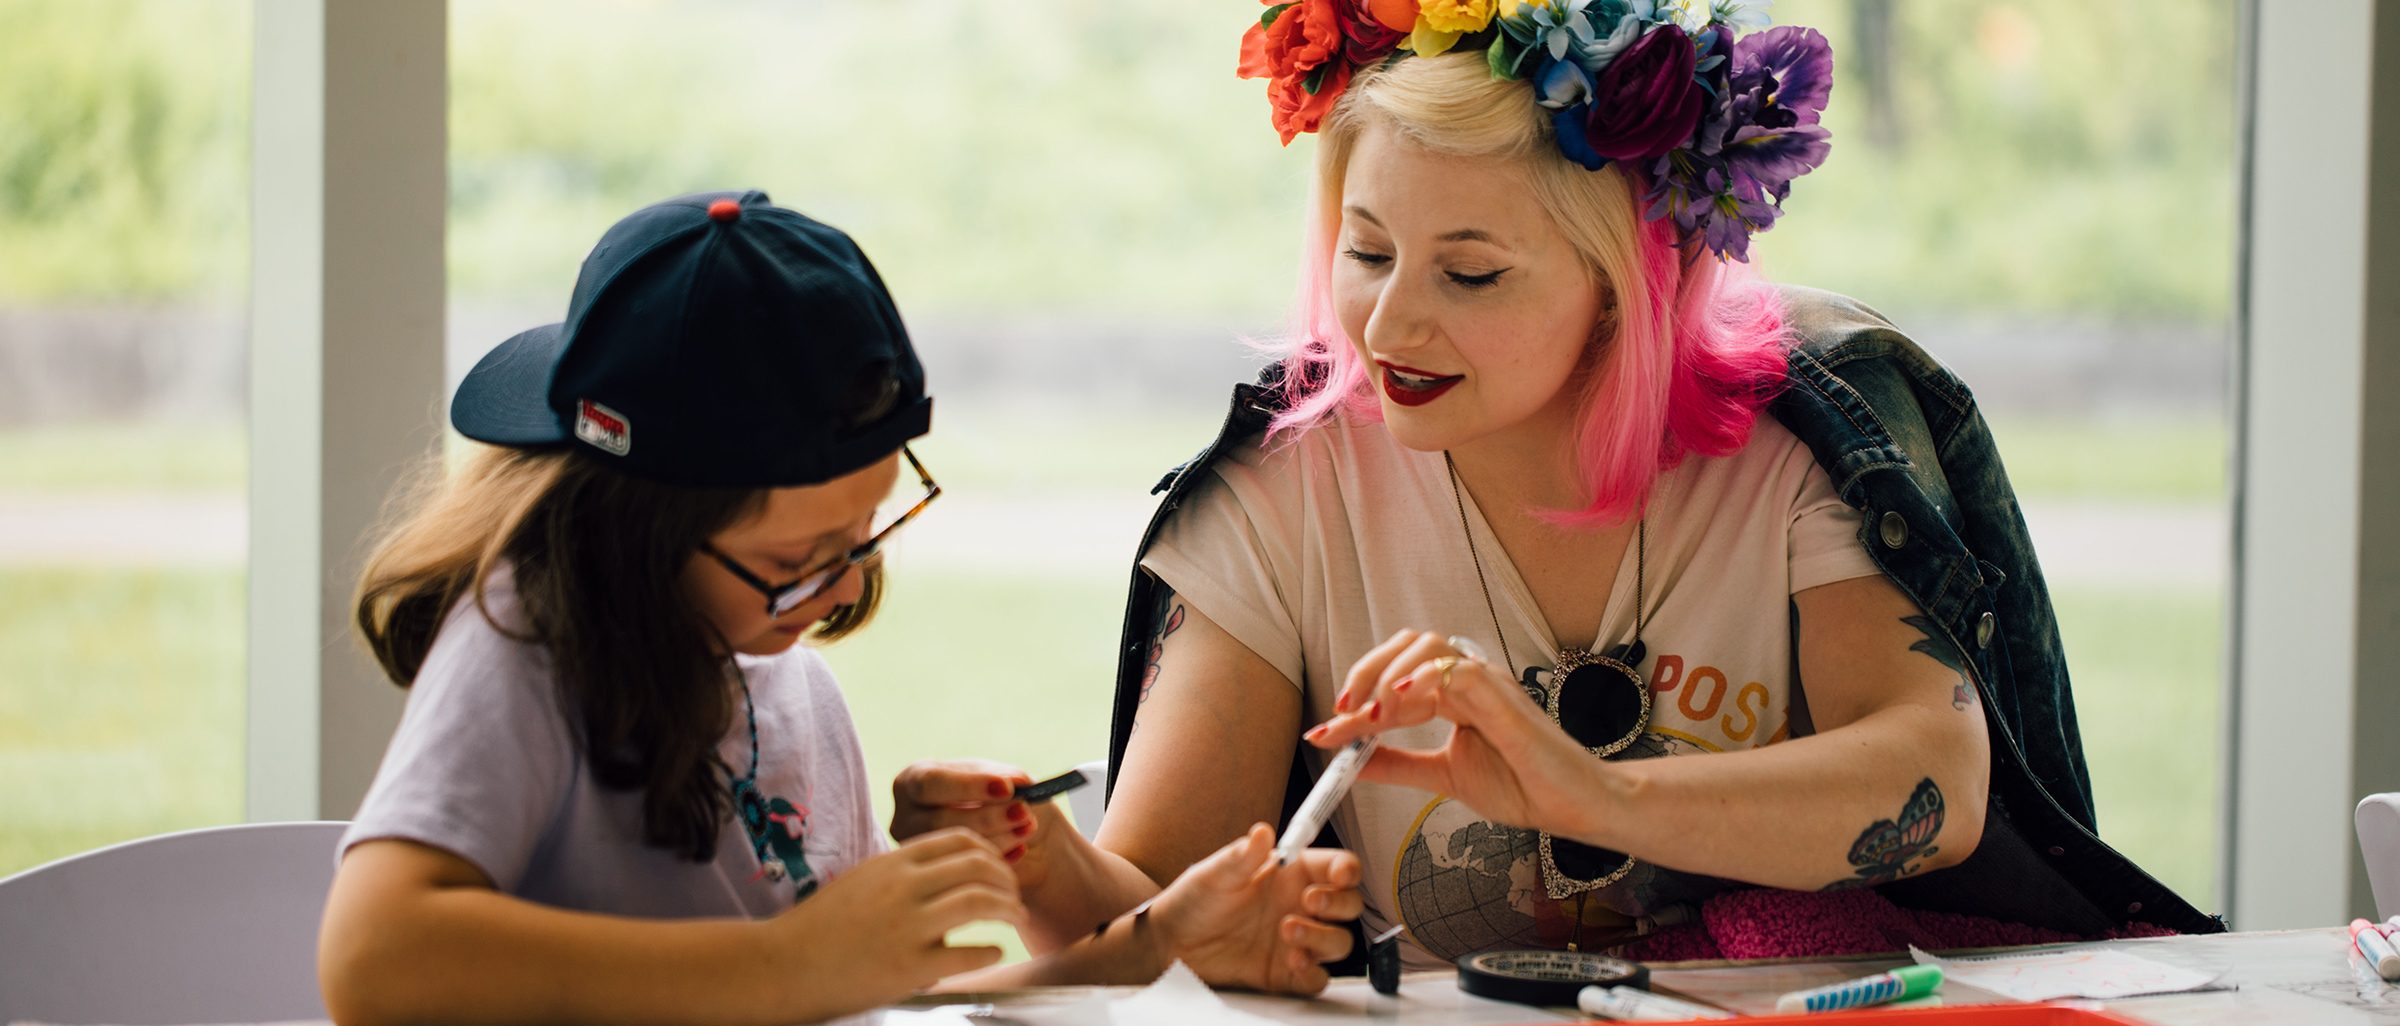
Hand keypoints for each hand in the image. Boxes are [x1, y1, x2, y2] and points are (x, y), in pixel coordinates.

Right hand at [768, 828, 1026, 1020]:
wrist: (780, 965)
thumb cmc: (818, 927)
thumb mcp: (862, 882)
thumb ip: (901, 874)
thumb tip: (943, 873)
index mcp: (892, 863)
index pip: (960, 839)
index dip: (991, 850)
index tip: (1001, 865)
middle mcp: (903, 887)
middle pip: (979, 865)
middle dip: (1007, 877)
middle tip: (1015, 894)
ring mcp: (907, 926)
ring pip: (981, 901)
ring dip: (1009, 908)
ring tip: (1015, 917)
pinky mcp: (909, 967)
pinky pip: (967, 953)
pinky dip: (990, 951)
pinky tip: (994, 952)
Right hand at [889, 760, 1041, 875]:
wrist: (1004, 833)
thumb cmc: (997, 799)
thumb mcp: (1002, 779)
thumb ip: (1008, 776)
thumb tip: (1017, 784)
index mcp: (913, 781)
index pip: (930, 782)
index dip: (969, 785)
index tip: (1007, 788)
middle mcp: (904, 818)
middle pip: (938, 821)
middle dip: (988, 817)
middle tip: (1024, 812)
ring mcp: (915, 853)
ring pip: (950, 852)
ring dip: (997, 838)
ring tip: (1025, 828)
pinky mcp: (932, 879)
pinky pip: (962, 876)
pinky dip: (997, 861)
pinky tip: (1018, 850)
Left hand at [1149, 823, 1363, 994]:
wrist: (1172, 943)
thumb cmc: (1194, 901)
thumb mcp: (1215, 873)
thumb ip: (1242, 856)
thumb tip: (1262, 832)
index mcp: (1291, 875)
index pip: (1337, 867)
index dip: (1347, 869)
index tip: (1340, 874)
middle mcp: (1300, 906)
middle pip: (1348, 904)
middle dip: (1339, 903)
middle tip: (1310, 901)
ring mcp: (1297, 941)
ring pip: (1339, 941)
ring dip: (1322, 937)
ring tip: (1287, 930)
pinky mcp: (1286, 973)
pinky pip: (1317, 978)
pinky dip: (1313, 973)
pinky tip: (1294, 963)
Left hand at [1309, 629, 1621, 835]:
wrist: (1571, 806)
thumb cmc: (1521, 785)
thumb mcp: (1442, 775)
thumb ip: (1396, 764)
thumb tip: (1348, 759)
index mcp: (1453, 694)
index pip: (1394, 680)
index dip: (1355, 701)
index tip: (1321, 733)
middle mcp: (1467, 679)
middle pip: (1407, 645)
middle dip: (1365, 672)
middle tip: (1342, 714)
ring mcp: (1487, 682)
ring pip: (1429, 646)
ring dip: (1389, 675)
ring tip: (1370, 716)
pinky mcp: (1504, 695)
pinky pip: (1459, 668)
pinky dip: (1425, 678)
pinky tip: (1401, 702)